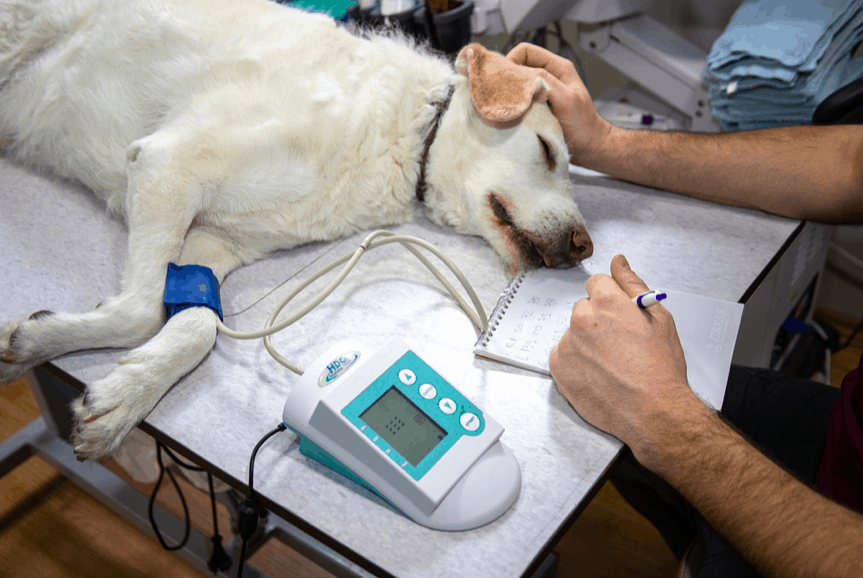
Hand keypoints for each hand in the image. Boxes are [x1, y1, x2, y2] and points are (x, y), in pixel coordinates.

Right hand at [506, 43, 613, 165]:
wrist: (589, 148)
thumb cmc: (583, 125)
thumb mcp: (566, 100)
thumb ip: (547, 83)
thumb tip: (522, 74)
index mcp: (558, 67)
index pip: (526, 51)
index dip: (512, 60)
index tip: (505, 79)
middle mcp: (549, 76)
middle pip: (519, 66)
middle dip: (509, 77)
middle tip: (503, 94)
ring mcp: (542, 91)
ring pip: (518, 83)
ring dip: (511, 93)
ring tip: (508, 105)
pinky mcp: (537, 106)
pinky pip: (520, 99)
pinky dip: (514, 105)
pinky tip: (513, 113)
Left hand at [549, 254, 708, 469]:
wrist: (654, 411)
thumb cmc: (660, 368)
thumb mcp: (658, 317)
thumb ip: (632, 284)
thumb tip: (618, 261)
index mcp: (606, 302)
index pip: (597, 285)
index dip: (611, 301)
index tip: (620, 317)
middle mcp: (582, 319)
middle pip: (584, 310)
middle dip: (598, 322)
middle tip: (620, 345)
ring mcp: (568, 345)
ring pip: (574, 334)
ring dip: (587, 344)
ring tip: (611, 365)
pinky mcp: (559, 368)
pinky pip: (564, 356)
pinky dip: (577, 363)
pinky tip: (598, 375)